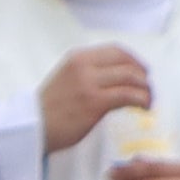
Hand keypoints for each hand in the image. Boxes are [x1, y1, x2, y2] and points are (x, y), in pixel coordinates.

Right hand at [37, 44, 153, 154]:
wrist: (32, 128)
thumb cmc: (48, 110)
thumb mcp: (66, 79)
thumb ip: (88, 73)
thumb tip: (116, 78)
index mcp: (77, 58)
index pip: (116, 50)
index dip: (134, 60)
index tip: (142, 70)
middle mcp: (84, 66)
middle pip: (127, 63)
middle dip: (143, 75)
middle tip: (147, 87)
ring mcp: (89, 83)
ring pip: (131, 78)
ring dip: (146, 89)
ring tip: (148, 101)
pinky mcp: (95, 102)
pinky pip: (128, 96)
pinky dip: (142, 100)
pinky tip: (143, 108)